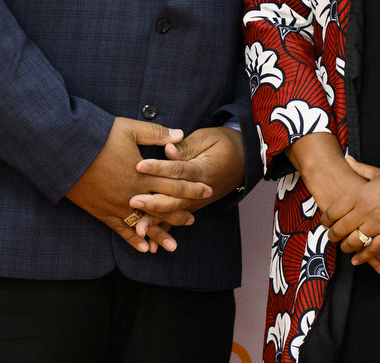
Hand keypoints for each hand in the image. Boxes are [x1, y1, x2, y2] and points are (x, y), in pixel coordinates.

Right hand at [66, 117, 184, 253]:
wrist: (65, 150)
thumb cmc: (97, 136)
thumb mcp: (129, 129)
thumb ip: (156, 134)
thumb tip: (180, 134)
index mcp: (143, 172)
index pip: (174, 183)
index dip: (192, 188)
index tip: (207, 191)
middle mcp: (133, 193)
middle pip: (163, 206)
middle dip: (180, 213)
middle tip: (194, 219)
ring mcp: (117, 205)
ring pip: (144, 223)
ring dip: (160, 234)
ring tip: (174, 245)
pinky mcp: (102, 212)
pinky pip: (120, 230)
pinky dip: (133, 239)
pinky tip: (143, 248)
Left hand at [130, 126, 246, 232]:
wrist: (246, 158)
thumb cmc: (224, 143)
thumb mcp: (207, 138)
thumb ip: (186, 147)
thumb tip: (167, 150)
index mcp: (203, 169)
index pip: (178, 170)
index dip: (158, 168)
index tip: (138, 166)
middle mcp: (201, 190)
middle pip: (175, 198)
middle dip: (153, 202)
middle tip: (133, 201)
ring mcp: (198, 201)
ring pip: (175, 213)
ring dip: (157, 221)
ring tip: (138, 228)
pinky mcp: (194, 206)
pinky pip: (177, 219)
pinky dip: (164, 230)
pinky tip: (150, 241)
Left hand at [287, 133, 379, 285]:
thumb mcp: (377, 172)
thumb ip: (359, 169)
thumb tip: (347, 159)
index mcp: (359, 194)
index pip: (335, 211)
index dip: (326, 220)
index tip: (325, 223)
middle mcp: (364, 210)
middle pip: (341, 228)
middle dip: (333, 236)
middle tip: (331, 238)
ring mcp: (377, 224)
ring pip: (354, 241)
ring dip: (346, 247)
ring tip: (344, 248)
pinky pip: (373, 250)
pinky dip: (363, 257)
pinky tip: (357, 260)